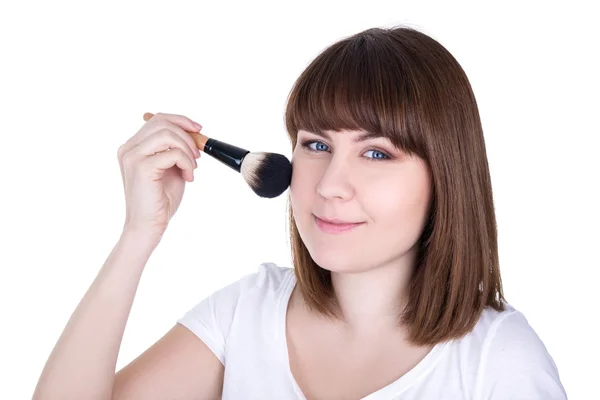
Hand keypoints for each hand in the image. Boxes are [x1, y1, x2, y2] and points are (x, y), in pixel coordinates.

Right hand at [117, 112, 201, 237]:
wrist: (148, 226)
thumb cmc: (160, 200)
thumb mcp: (170, 168)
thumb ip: (175, 149)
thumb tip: (192, 132)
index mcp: (132, 147)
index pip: (157, 119)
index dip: (180, 120)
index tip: (198, 129)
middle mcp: (128, 149)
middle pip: (163, 123)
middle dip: (187, 136)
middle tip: (197, 157)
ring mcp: (133, 156)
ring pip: (168, 134)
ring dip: (188, 150)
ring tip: (193, 168)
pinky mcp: (141, 167)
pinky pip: (173, 154)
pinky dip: (187, 164)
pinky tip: (189, 178)